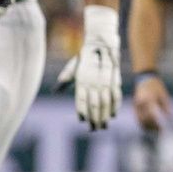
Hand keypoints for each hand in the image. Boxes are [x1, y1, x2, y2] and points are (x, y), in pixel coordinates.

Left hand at [58, 5, 120, 129]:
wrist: (101, 43)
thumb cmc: (84, 57)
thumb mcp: (73, 66)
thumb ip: (66, 78)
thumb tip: (57, 89)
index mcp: (82, 80)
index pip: (82, 99)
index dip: (83, 111)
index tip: (83, 120)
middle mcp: (94, 82)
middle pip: (95, 104)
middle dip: (95, 118)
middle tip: (94, 128)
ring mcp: (105, 82)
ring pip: (106, 103)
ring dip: (104, 115)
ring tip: (103, 125)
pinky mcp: (115, 80)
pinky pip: (116, 96)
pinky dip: (114, 106)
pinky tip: (112, 114)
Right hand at [133, 74, 172, 131]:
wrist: (145, 78)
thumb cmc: (157, 86)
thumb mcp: (164, 95)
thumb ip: (166, 106)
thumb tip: (169, 117)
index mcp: (149, 100)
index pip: (152, 116)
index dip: (156, 124)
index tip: (162, 129)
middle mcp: (141, 103)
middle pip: (144, 120)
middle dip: (151, 127)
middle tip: (159, 131)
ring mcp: (136, 105)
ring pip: (139, 120)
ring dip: (146, 127)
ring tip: (154, 130)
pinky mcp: (134, 106)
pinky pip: (137, 117)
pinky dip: (142, 123)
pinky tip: (148, 127)